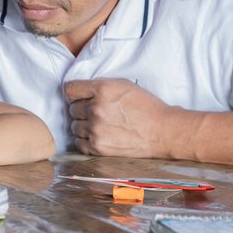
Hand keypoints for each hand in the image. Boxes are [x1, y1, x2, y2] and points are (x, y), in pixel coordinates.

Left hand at [64, 78, 184, 157]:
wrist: (162, 131)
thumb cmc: (146, 107)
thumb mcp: (124, 85)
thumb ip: (100, 86)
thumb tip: (81, 92)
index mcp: (102, 90)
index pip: (70, 89)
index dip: (74, 93)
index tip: (78, 97)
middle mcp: (96, 109)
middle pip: (71, 109)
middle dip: (81, 110)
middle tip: (97, 113)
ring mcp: (96, 129)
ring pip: (74, 126)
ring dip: (83, 126)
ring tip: (100, 126)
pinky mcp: (98, 147)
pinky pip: (78, 143)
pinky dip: (85, 140)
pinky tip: (98, 136)